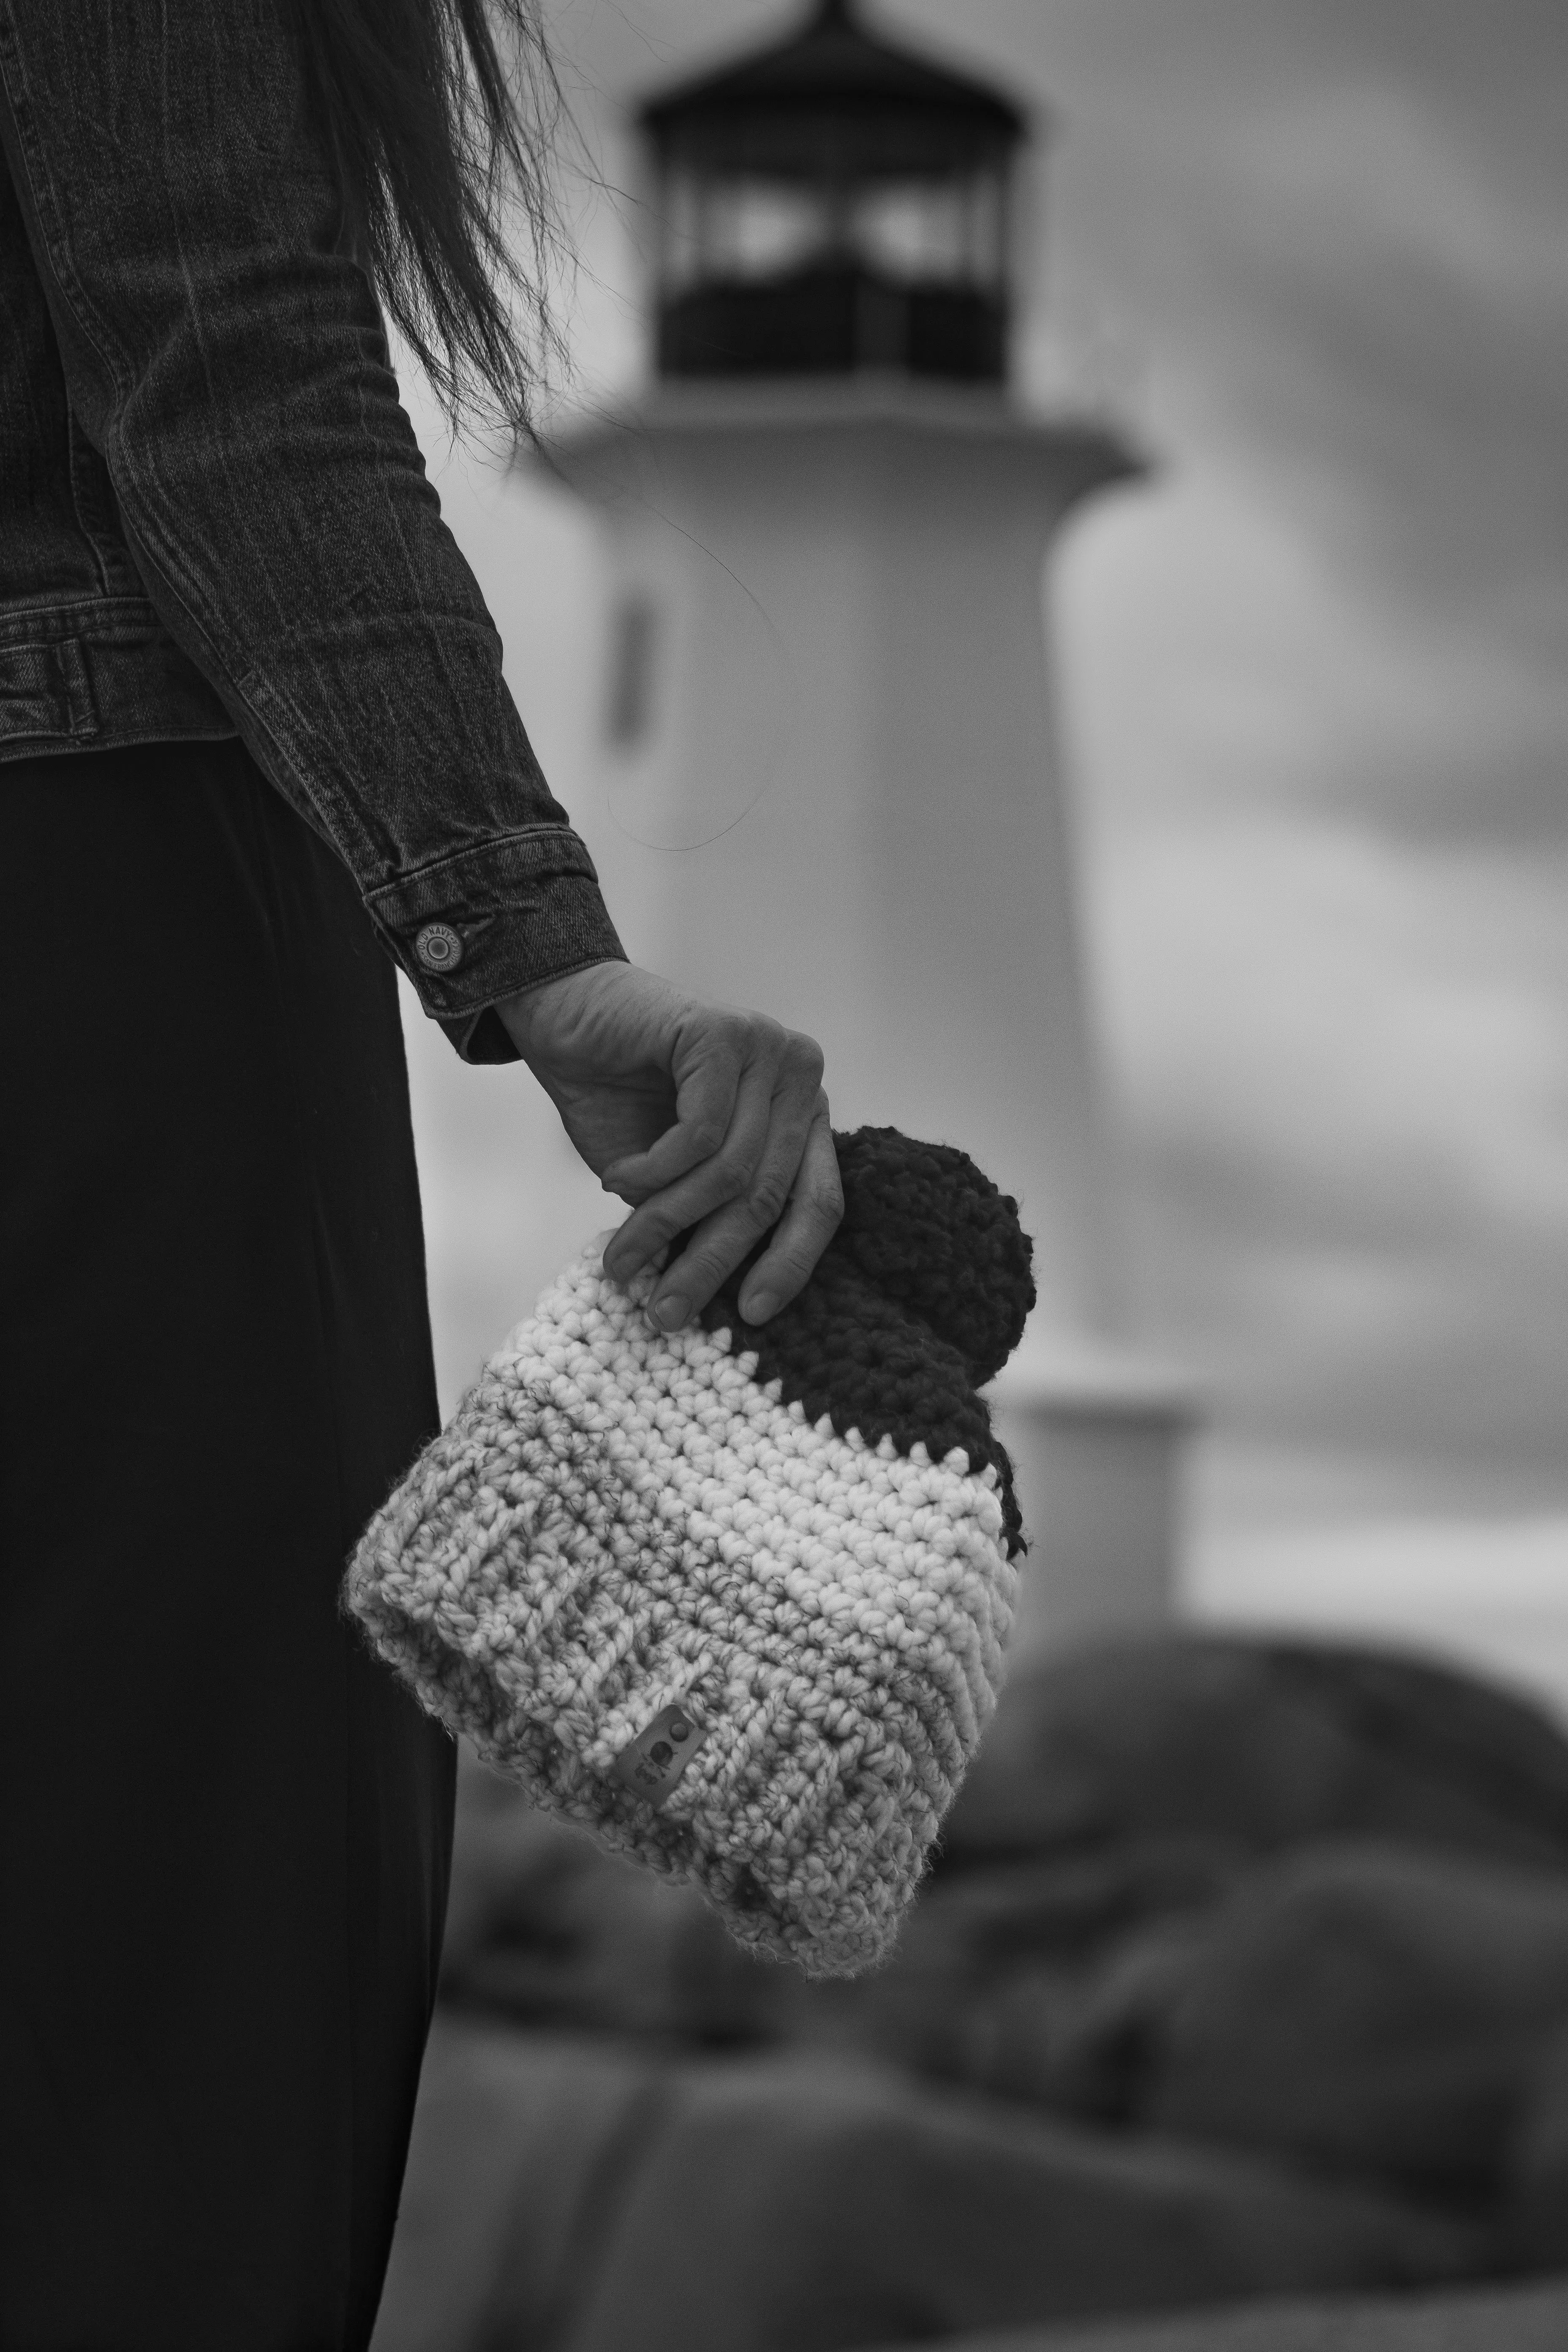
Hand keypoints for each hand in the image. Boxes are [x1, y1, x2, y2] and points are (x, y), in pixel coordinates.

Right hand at [496, 960, 841, 1329]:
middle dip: (712, 1261)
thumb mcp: (674, 1177)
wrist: (565, 1015)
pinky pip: (700, 1133)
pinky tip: (617, 1178)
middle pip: (771, 1194)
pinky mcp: (722, 1034)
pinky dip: (654, 1170)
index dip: (789, 1264)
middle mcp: (798, 1078)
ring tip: (624, 1254)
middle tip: (666, 1311)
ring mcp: (766, 1049)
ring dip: (669, 1221)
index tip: (752, 1316)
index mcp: (800, 1114)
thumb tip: (719, 1299)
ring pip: (732, 1171)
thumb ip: (706, 1217)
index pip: (819, 1202)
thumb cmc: (619, 1097)